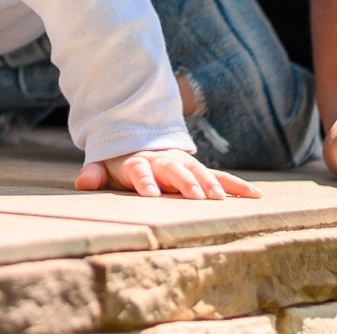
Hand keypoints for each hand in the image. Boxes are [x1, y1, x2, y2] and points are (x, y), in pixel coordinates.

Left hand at [77, 148, 257, 198]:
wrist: (139, 138)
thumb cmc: (120, 161)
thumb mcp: (104, 165)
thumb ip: (94, 174)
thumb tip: (82, 182)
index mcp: (137, 161)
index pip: (139, 169)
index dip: (144, 181)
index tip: (150, 194)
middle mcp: (163, 160)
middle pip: (174, 169)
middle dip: (184, 182)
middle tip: (195, 196)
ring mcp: (183, 164)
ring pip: (199, 171)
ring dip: (210, 183)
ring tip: (221, 199)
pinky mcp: (199, 171)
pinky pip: (220, 176)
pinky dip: (236, 185)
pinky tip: (255, 196)